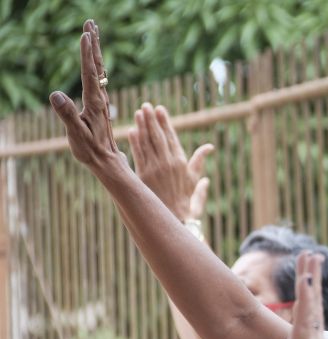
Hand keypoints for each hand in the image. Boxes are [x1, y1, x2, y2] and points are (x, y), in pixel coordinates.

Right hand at [49, 20, 128, 172]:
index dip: (87, 54)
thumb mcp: (76, 134)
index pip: (90, 73)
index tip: (86, 35)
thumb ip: (67, 115)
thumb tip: (56, 95)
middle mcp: (100, 97)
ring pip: (99, 69)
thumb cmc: (91, 149)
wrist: (106, 161)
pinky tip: (95, 59)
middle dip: (94, 44)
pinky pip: (98, 78)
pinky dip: (96, 63)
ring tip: (93, 32)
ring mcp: (101, 99)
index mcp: (94, 102)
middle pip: (97, 66)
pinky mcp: (100, 103)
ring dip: (96, 50)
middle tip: (91, 23)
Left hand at [128, 104, 213, 220]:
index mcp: (181, 162)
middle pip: (158, 136)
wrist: (175, 220)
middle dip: (152, 119)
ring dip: (142, 126)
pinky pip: (138, 154)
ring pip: (146, 142)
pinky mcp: (143, 175)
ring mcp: (154, 168)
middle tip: (147, 105)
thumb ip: (200, 161)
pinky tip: (131, 131)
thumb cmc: (187, 202)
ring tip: (138, 112)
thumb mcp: (195, 180)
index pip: (172, 137)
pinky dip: (134, 142)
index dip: (165, 122)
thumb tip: (209, 147)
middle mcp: (167, 163)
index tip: (160, 109)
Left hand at [271, 253, 327, 338]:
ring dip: (311, 277)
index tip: (313, 286)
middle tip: (315, 257)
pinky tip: (305, 273)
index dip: (315, 302)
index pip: (315, 323)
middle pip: (317, 306)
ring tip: (310, 254)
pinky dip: (306, 290)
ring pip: (312, 302)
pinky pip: (306, 311)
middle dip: (315, 281)